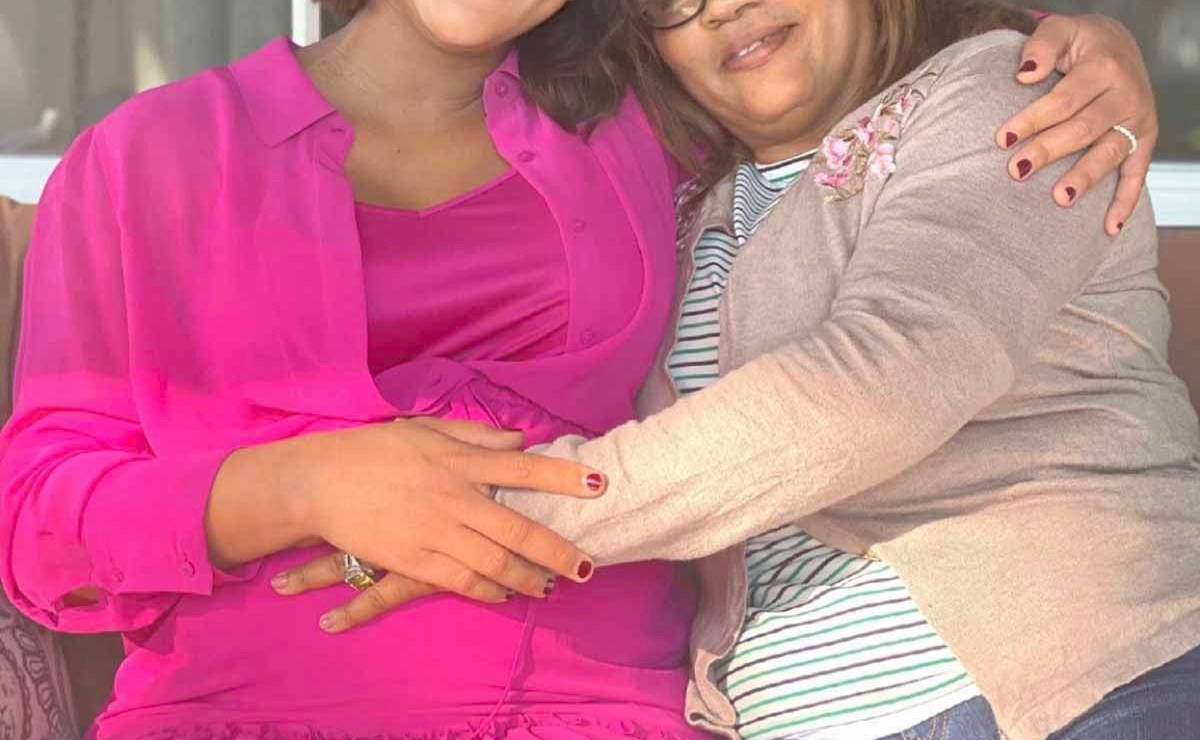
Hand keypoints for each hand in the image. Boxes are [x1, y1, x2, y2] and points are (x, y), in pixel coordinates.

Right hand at [277, 417, 602, 631]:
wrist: (319, 482)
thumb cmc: (373, 450)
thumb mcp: (425, 429)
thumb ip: (476, 435)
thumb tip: (520, 439)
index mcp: (460, 460)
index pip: (523, 468)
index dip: (564, 477)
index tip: (600, 485)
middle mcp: (455, 497)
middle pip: (518, 528)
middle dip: (558, 550)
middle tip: (586, 566)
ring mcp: (436, 532)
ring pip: (496, 562)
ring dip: (529, 578)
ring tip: (550, 586)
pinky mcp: (414, 560)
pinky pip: (462, 581)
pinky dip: (489, 590)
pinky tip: (505, 594)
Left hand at [997, 14, 1157, 235]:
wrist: (1118, 45)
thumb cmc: (1079, 44)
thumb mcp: (1061, 29)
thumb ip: (1042, 45)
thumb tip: (1025, 75)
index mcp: (1104, 68)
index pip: (1063, 100)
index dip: (1032, 119)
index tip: (1002, 138)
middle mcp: (1127, 95)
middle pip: (1083, 129)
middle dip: (1048, 151)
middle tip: (1016, 170)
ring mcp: (1138, 122)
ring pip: (1109, 154)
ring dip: (1085, 177)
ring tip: (1059, 198)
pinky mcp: (1144, 141)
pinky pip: (1137, 175)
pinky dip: (1126, 202)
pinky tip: (1109, 228)